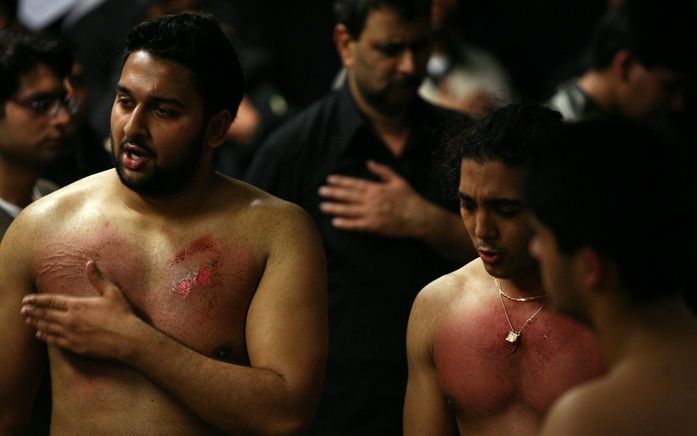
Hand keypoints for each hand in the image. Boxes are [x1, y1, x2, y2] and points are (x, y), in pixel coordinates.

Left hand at [20, 260, 139, 359]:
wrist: (127, 339)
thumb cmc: (122, 314)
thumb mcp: (112, 292)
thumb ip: (98, 278)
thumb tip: (90, 262)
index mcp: (77, 305)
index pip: (51, 300)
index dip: (37, 300)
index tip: (26, 299)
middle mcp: (70, 319)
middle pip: (45, 314)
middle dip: (33, 311)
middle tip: (23, 310)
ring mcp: (71, 334)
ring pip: (47, 327)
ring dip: (36, 323)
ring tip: (27, 320)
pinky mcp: (74, 346)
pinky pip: (54, 340)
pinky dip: (45, 336)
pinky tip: (40, 334)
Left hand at [318, 160, 426, 236]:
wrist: (419, 217)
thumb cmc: (409, 198)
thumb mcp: (398, 180)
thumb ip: (382, 171)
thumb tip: (369, 162)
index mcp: (376, 188)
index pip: (354, 184)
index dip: (340, 182)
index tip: (329, 180)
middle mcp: (371, 200)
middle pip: (348, 196)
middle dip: (333, 193)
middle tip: (321, 192)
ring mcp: (372, 214)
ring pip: (349, 210)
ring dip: (335, 208)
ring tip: (322, 206)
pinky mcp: (374, 226)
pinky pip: (357, 225)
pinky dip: (345, 224)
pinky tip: (335, 222)